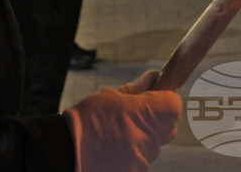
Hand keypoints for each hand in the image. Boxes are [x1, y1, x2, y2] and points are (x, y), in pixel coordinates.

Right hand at [63, 70, 181, 171]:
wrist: (66, 150)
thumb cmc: (88, 118)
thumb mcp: (111, 95)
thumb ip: (137, 88)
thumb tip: (154, 77)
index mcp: (145, 113)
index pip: (174, 105)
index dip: (166, 99)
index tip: (154, 97)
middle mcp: (149, 138)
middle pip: (169, 127)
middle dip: (158, 120)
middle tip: (135, 116)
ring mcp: (143, 158)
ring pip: (155, 144)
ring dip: (144, 137)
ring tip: (119, 134)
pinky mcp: (136, 171)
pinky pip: (143, 159)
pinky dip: (134, 153)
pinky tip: (115, 148)